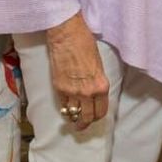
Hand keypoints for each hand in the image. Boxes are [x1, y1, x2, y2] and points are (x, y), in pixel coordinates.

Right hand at [45, 13, 109, 131]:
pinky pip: (63, 105)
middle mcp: (88, 92)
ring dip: (74, 119)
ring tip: (73, 121)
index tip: (95, 117)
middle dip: (86, 123)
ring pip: (74, 114)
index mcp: (101, 86)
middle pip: (88, 116)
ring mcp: (72, 91)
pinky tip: (65, 109)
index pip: (101, 110)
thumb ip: (97, 81)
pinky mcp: (59, 88)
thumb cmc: (85, 43)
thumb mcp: (98, 65)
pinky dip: (64, 109)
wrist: (66, 35)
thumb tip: (94, 92)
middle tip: (83, 125)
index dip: (98, 116)